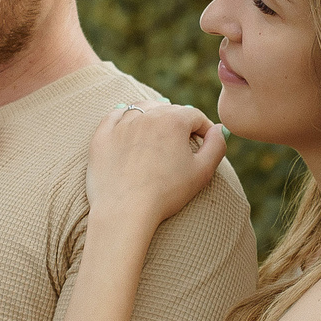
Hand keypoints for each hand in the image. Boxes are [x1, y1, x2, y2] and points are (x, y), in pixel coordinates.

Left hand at [86, 103, 225, 226]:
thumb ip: (216, 146)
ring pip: (142, 109)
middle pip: (169, 110)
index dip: (204, 129)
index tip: (204, 143)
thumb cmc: (166, 193)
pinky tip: (130, 128)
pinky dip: (124, 119)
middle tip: (182, 142)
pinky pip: (115, 117)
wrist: (125, 211)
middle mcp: (146, 115)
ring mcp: (121, 124)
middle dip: (179, 123)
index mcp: (173, 120)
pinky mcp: (102, 136)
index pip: (195, 116)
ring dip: (153, 117)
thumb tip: (219, 129)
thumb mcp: (202, 172)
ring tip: (157, 133)